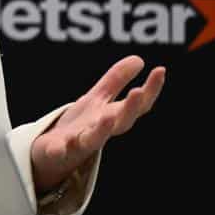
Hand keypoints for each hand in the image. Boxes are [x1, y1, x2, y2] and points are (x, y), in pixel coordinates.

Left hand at [30, 55, 164, 191]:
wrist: (53, 155)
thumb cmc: (80, 126)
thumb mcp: (98, 99)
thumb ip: (116, 80)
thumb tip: (139, 59)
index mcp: (111, 117)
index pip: (137, 105)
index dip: (150, 89)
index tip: (161, 70)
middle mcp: (100, 131)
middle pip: (121, 122)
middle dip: (130, 108)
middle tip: (138, 92)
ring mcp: (80, 143)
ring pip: (94, 139)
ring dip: (102, 130)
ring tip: (107, 118)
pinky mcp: (57, 152)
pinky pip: (59, 151)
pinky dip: (60, 149)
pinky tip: (60, 145)